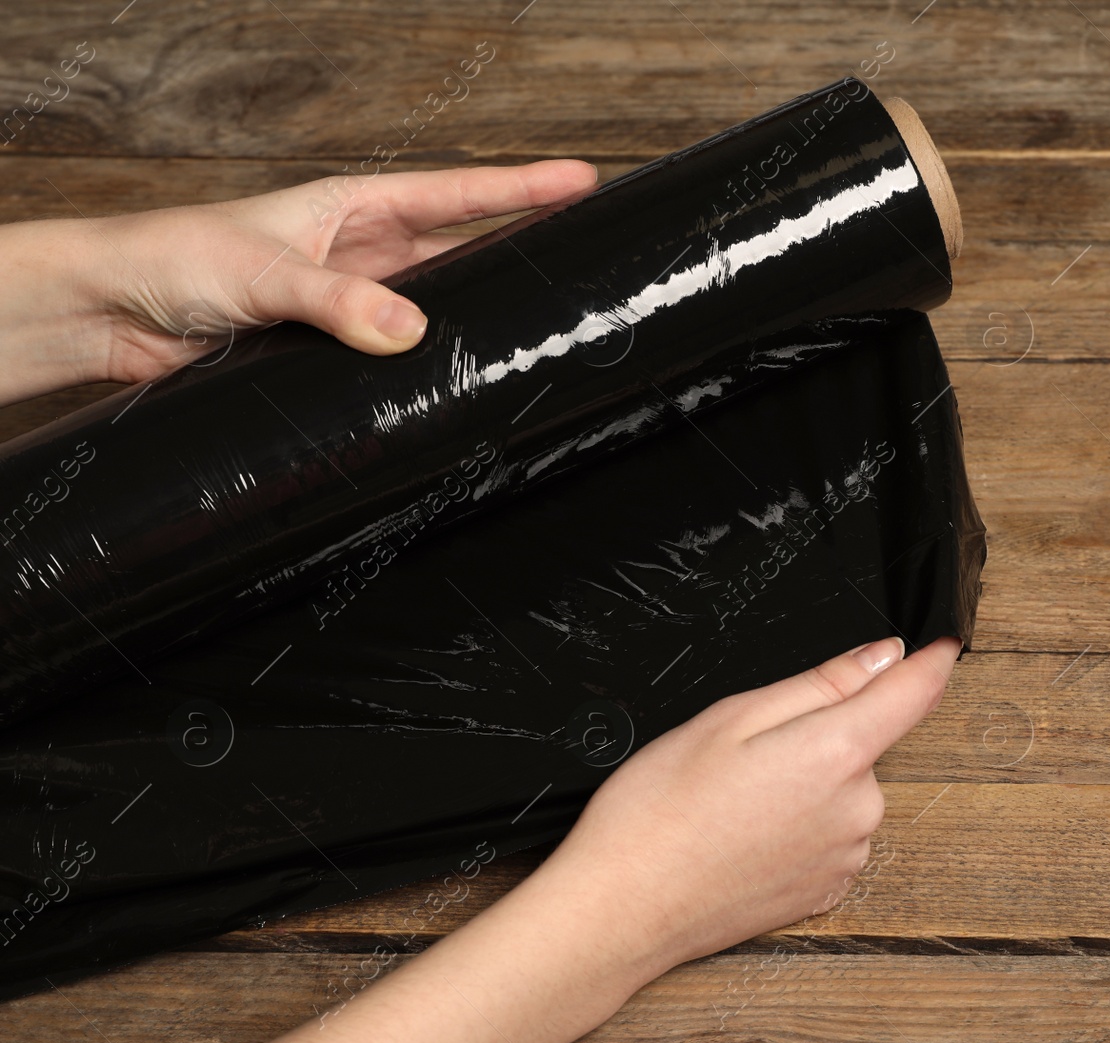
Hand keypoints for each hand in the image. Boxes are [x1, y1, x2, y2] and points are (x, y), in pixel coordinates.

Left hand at [0, 159, 597, 404]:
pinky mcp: (332, 352)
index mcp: (352, 208)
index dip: (522, 188)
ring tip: (537, 324)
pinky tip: (457, 382)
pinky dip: (428, 368)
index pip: (457, 195)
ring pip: (436, 309)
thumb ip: (338, 301)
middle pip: (463, 250)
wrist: (113, 313)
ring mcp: (352, 304)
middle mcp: (361, 252)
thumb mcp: (264, 272)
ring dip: (474, 317)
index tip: (583, 181)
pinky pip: (397, 360)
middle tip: (584, 256)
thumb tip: (409, 330)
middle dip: (521, 250)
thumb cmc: (173, 258)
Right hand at [535, 633, 961, 971]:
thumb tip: (884, 658)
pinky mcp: (826, 891)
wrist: (622, 909)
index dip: (929, 661)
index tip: (944, 643)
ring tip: (730, 800)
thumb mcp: (731, 717)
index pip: (913, 694)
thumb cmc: (659, 812)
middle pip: (863, 743)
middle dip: (816, 732)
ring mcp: (845, 856)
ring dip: (804, 783)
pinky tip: (742, 834)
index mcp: (836, 754)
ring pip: (843, 790)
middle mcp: (857, 810)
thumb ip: (821, 684)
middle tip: (741, 750)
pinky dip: (797, 825)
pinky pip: (829, 835)